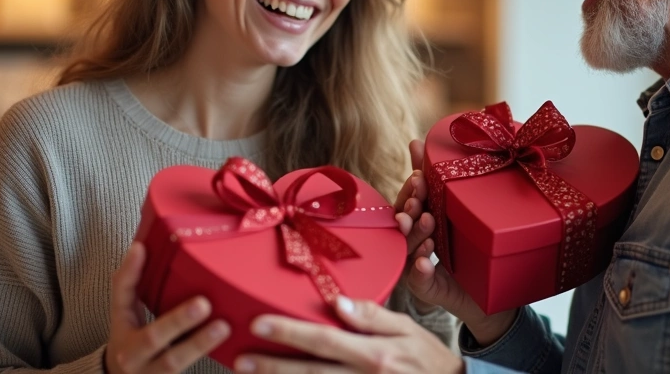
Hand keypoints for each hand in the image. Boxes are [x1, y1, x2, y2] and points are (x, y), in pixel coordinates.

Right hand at [105, 242, 230, 373]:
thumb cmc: (131, 340)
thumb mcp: (125, 315)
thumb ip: (130, 284)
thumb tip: (139, 247)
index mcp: (123, 330)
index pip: (122, 300)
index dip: (130, 275)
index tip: (142, 249)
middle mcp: (134, 356)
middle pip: (152, 338)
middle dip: (178, 321)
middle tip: (203, 304)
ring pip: (174, 362)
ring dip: (199, 344)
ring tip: (223, 327)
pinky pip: (188, 373)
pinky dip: (209, 359)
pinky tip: (233, 351)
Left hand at [234, 296, 462, 373]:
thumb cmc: (428, 358)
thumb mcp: (408, 328)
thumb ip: (373, 317)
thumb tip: (340, 303)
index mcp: (375, 355)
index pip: (324, 341)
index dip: (290, 333)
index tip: (260, 324)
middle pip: (311, 373)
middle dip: (273, 367)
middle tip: (241, 359)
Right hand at [397, 140, 516, 346]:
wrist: (485, 292)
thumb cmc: (465, 248)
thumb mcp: (450, 209)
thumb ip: (430, 178)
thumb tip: (415, 142)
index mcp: (414, 225)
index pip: (404, 204)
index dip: (409, 192)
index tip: (418, 179)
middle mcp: (409, 245)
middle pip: (402, 226)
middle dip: (409, 210)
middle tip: (420, 201)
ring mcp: (413, 269)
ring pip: (407, 250)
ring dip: (416, 235)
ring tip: (428, 223)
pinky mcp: (425, 290)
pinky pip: (418, 280)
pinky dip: (420, 270)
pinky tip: (425, 262)